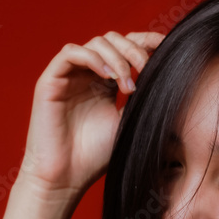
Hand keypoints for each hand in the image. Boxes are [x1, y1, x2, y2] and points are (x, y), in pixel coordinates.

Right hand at [19, 30, 164, 197]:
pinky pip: (71, 53)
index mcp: (106, 82)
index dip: (146, 41)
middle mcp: (87, 74)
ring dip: (117, 58)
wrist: (67, 177)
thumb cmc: (96, 156)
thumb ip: (142, 96)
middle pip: (113, 40)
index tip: (167, 47)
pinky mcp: (50, 80)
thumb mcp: (128, 121)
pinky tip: (108, 77)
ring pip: (96, 43)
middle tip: (146, 69)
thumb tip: (168, 75)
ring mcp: (69, 75)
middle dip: (134, 50)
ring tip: (128, 86)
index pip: (127, 49)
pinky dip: (93, 58)